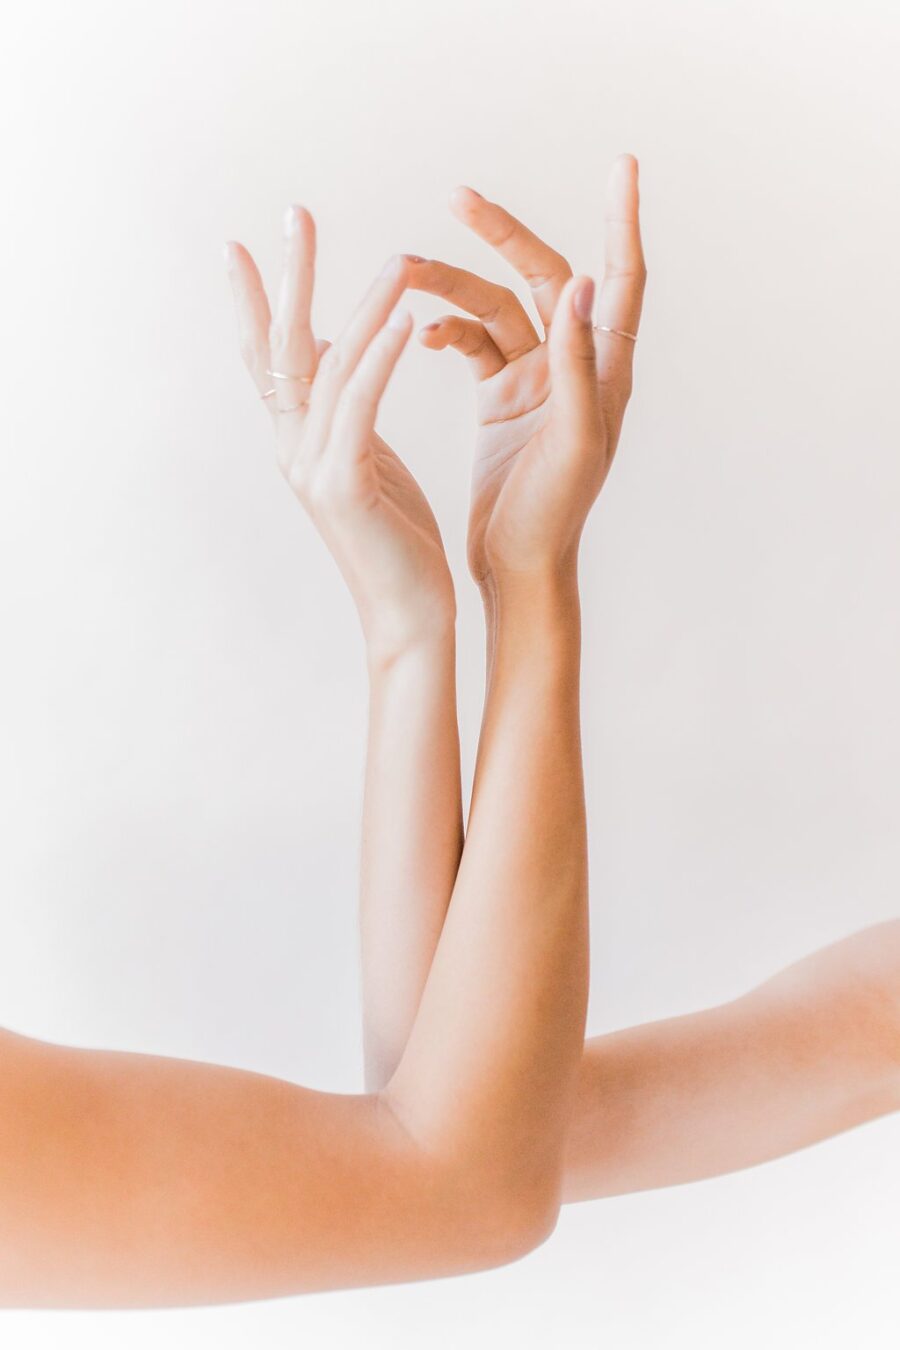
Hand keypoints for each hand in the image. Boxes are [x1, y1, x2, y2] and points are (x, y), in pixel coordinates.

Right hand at [225, 208, 454, 663]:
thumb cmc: (396, 543)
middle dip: (287, 278)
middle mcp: (295, 448)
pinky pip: (361, 407)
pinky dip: (377, 358)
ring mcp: (313, 466)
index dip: (254, 300)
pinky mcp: (345, 485)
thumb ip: (343, 413)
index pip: (271, 359)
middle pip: (280, 349)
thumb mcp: (365, 463)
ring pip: (330, 369)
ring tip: (393, 255)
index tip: (244, 244)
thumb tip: (327, 357)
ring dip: (359, 305)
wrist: (407, 617)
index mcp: (300, 442)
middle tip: (295, 212)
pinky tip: (398, 318)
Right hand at [406, 154, 645, 589]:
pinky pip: (473, 343)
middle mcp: (575, 366)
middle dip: (502, 234)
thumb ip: (576, 365)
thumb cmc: (552, 516)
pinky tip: (421, 335)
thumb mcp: (571, 441)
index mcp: (606, 372)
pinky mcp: (499, 398)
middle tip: (457, 197)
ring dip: (454, 286)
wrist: (517, 566)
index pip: (619, 278)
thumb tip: (578, 283)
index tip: (621, 165)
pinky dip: (448, 329)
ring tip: (406, 273)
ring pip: (495, 307)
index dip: (621, 220)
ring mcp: (534, 379)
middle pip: (543, 276)